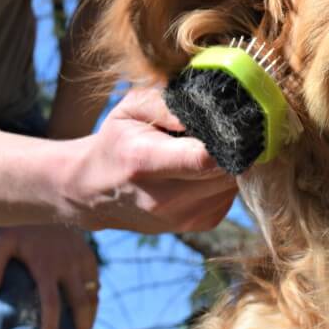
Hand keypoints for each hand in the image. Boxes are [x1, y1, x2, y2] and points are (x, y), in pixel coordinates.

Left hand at [0, 225, 99, 328]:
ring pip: (92, 295)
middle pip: (81, 304)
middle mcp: (69, 265)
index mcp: (47, 265)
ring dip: (91, 318)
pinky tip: (88, 312)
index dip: (51, 325)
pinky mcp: (89, 255)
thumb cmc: (20, 225)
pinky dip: (93, 299)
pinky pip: (96, 282)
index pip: (51, 302)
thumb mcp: (1, 242)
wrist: (48, 198)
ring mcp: (82, 260)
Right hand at [67, 87, 237, 232]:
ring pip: (233, 183)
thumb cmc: (117, 141)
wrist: (95, 191)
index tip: (231, 122)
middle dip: (231, 147)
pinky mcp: (200, 224)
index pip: (204, 158)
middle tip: (220, 131)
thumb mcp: (130, 109)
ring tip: (203, 150)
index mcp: (145, 161)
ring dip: (228, 163)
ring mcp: (184, 217)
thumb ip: (168, 104)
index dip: (226, 139)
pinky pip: (230, 195)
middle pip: (226, 171)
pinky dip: (224, 179)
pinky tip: (202, 170)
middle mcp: (166, 198)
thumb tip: (210, 111)